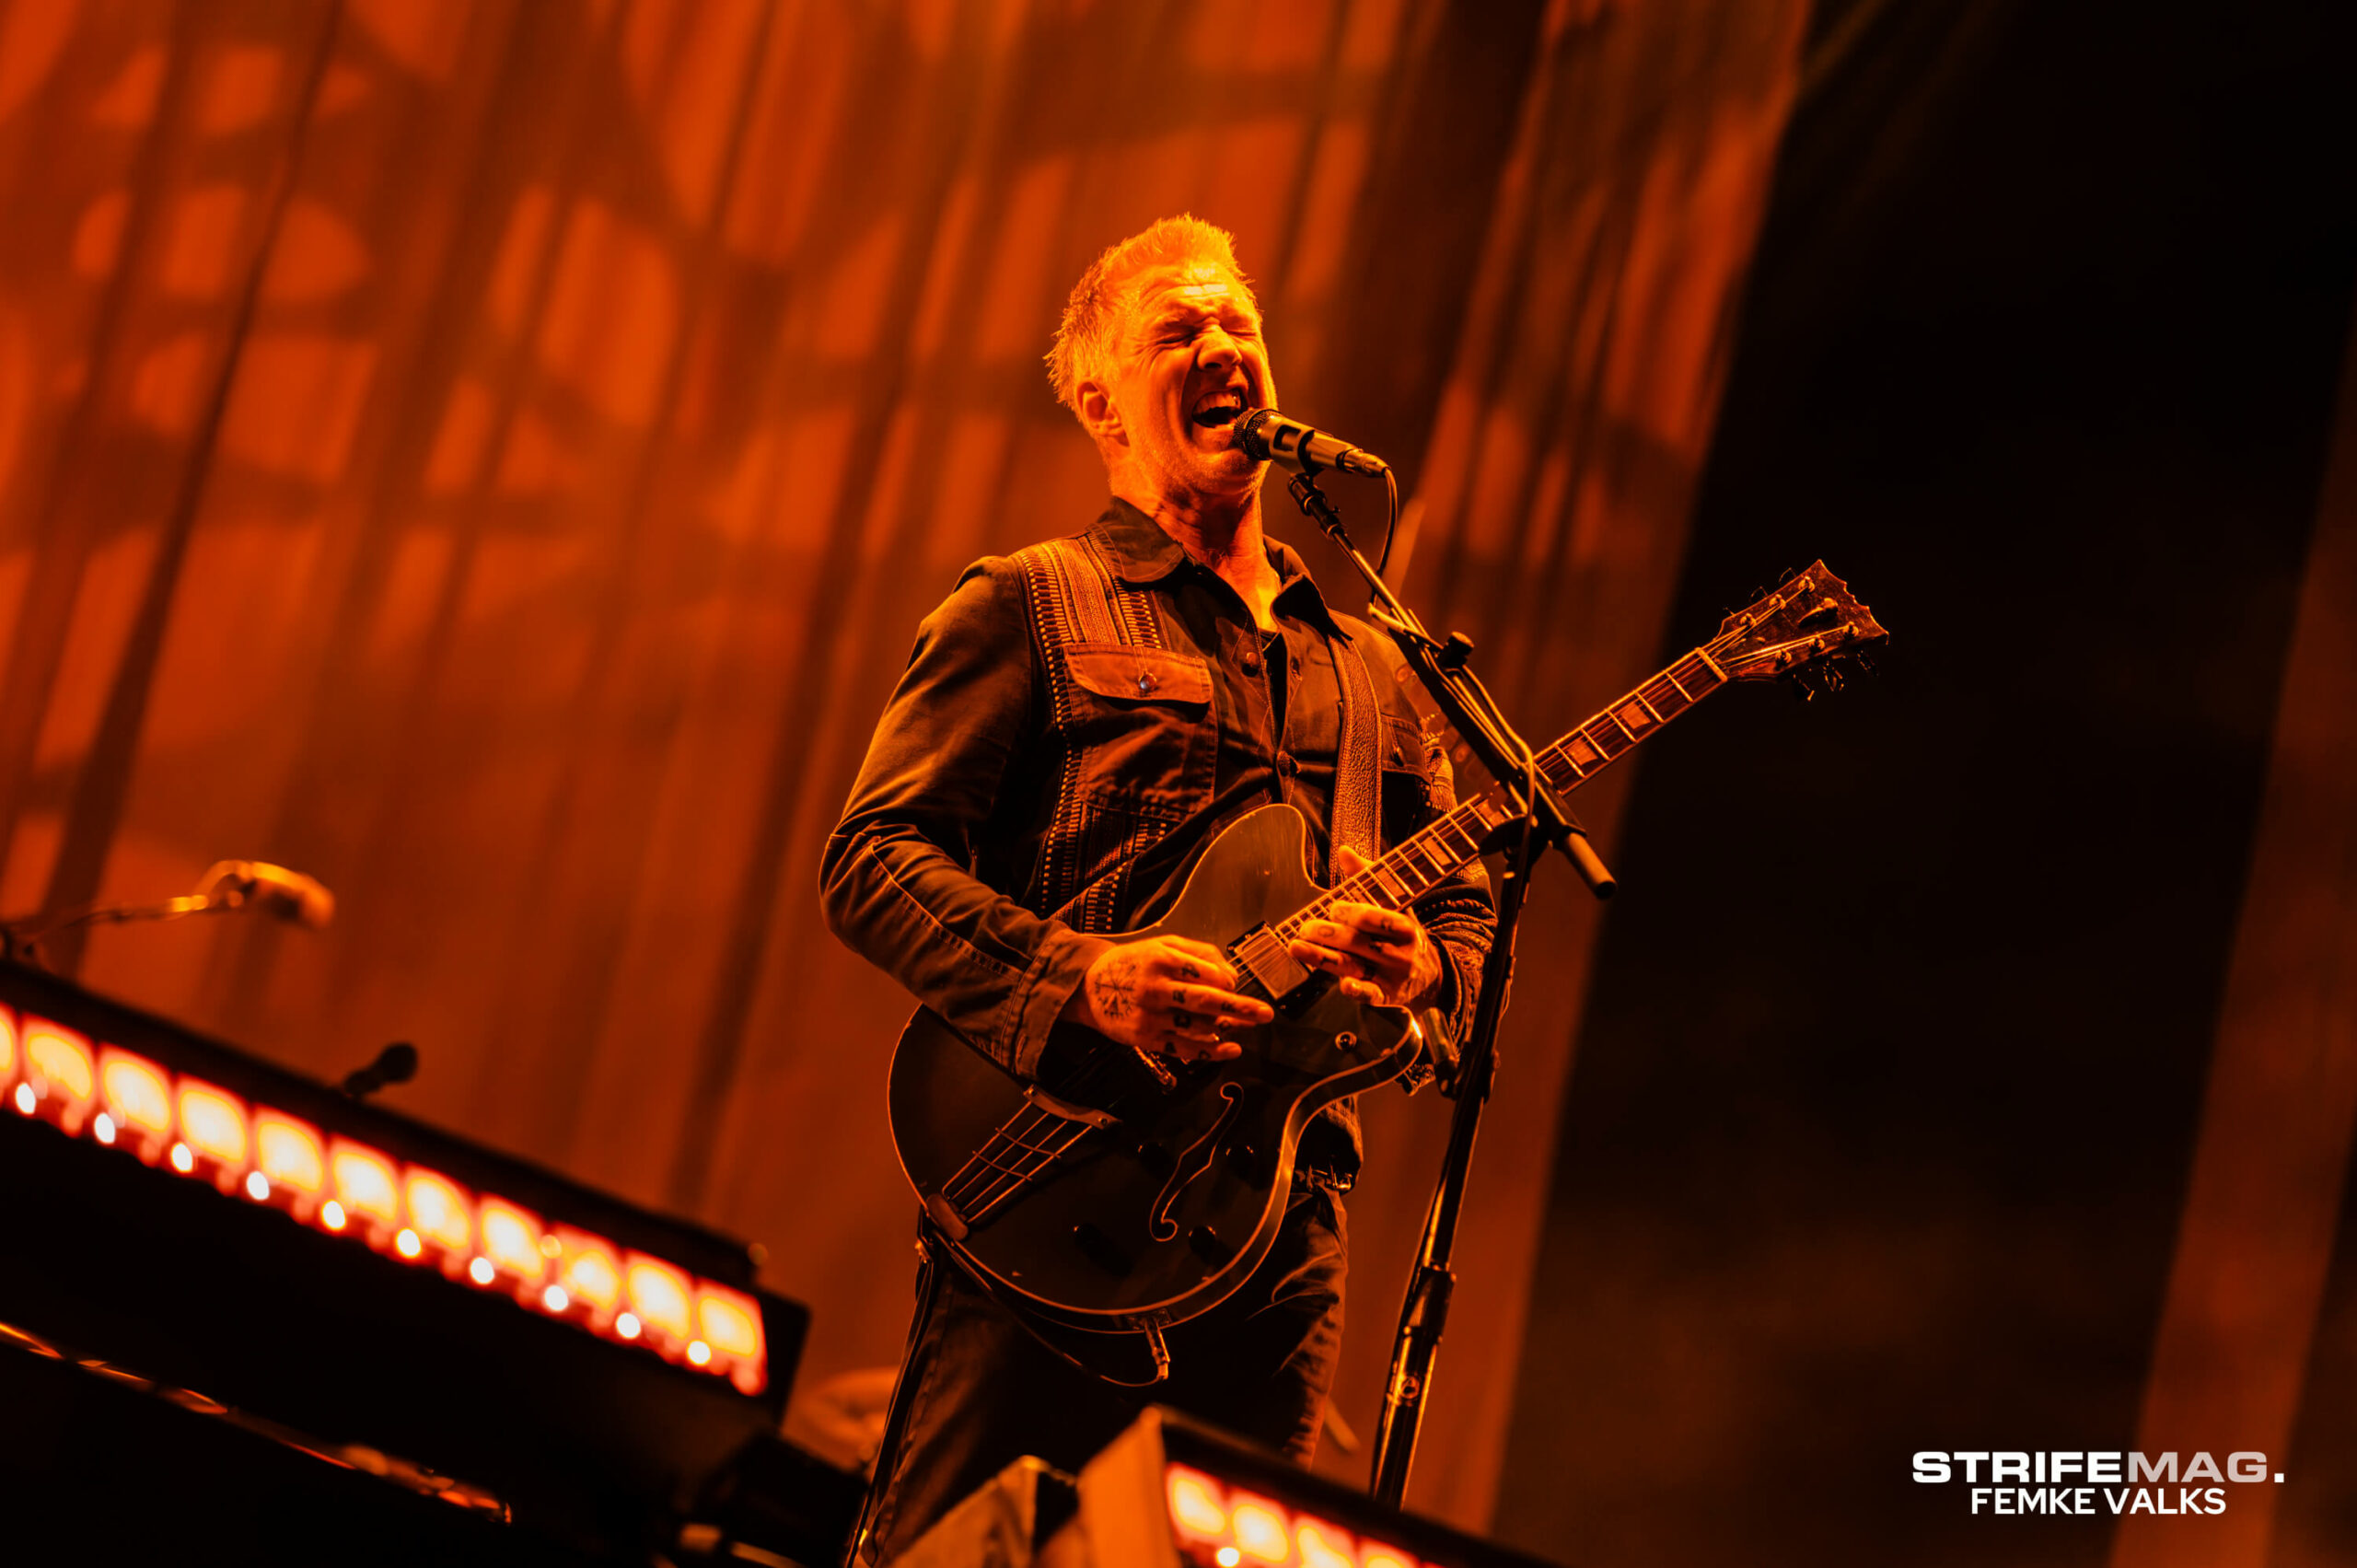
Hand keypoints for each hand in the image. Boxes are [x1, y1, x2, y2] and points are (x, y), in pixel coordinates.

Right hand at [1062, 935, 1274, 1062]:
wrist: (1088, 986)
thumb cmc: (1133, 963)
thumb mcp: (1163, 944)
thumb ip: (1200, 953)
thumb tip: (1231, 973)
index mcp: (1162, 959)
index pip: (1209, 973)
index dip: (1229, 980)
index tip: (1234, 983)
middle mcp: (1156, 988)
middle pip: (1207, 1001)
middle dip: (1241, 1008)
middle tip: (1266, 1014)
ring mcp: (1150, 1016)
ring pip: (1198, 1027)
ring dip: (1227, 1029)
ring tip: (1245, 1027)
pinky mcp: (1145, 1038)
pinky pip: (1184, 1048)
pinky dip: (1211, 1052)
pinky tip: (1230, 1049)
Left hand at [1288, 845, 1444, 1008]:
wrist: (1432, 974)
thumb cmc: (1403, 933)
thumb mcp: (1395, 904)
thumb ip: (1369, 877)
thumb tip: (1344, 851)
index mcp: (1404, 925)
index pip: (1371, 917)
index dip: (1348, 912)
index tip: (1332, 908)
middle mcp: (1399, 952)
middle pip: (1356, 941)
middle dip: (1327, 933)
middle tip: (1306, 926)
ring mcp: (1392, 976)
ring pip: (1353, 966)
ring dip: (1321, 957)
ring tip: (1295, 947)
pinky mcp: (1385, 997)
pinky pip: (1370, 995)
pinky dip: (1357, 990)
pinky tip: (1343, 984)